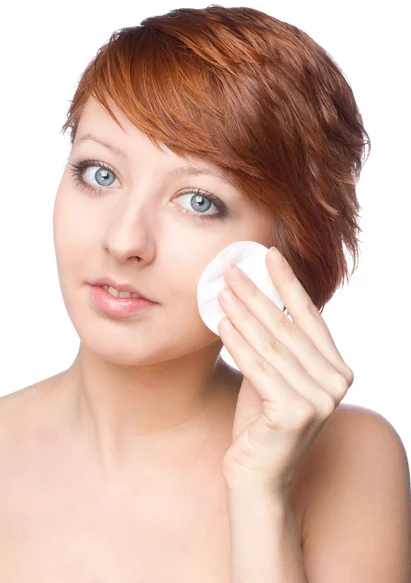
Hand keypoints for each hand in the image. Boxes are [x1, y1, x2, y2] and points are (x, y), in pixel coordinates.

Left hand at [217, 246, 353, 498]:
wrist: (256, 476)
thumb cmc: (260, 422)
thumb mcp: (271, 374)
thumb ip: (273, 342)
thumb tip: (254, 294)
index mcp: (336, 369)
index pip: (310, 317)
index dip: (288, 284)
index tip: (270, 255)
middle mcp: (336, 383)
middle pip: (287, 328)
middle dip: (257, 294)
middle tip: (232, 268)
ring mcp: (319, 399)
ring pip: (271, 345)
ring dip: (243, 313)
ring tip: (222, 290)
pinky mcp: (295, 413)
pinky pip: (258, 369)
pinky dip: (238, 344)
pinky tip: (222, 323)